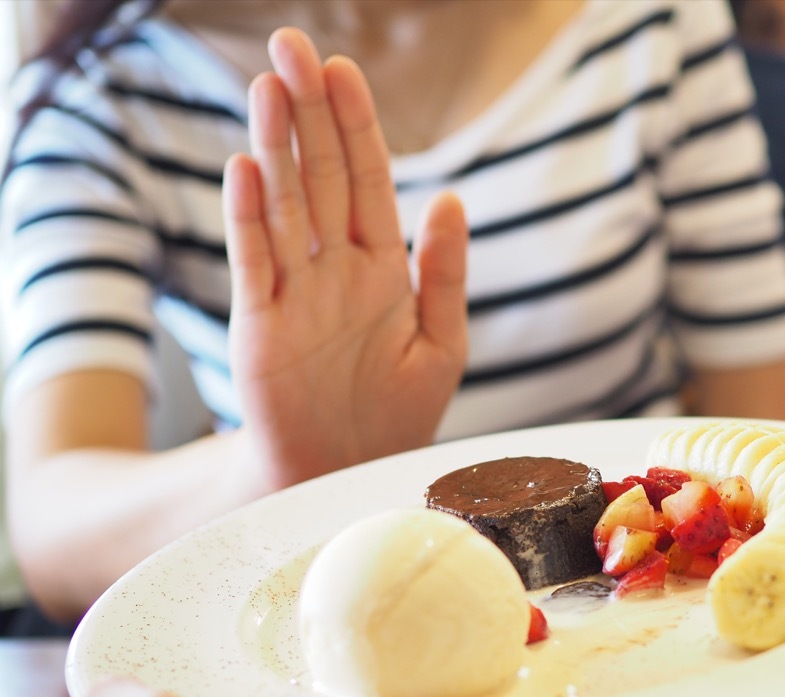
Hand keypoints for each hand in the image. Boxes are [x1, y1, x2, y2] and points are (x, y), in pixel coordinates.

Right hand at [223, 28, 467, 489]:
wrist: (347, 476)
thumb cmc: (397, 415)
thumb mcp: (442, 344)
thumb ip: (445, 273)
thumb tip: (451, 199)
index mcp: (383, 267)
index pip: (368, 179)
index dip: (356, 124)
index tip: (343, 70)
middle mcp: (335, 269)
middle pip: (320, 175)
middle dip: (309, 112)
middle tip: (291, 47)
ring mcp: (295, 292)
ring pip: (284, 205)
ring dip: (276, 146)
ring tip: (267, 87)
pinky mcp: (261, 325)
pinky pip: (256, 262)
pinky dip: (250, 218)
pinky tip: (248, 168)